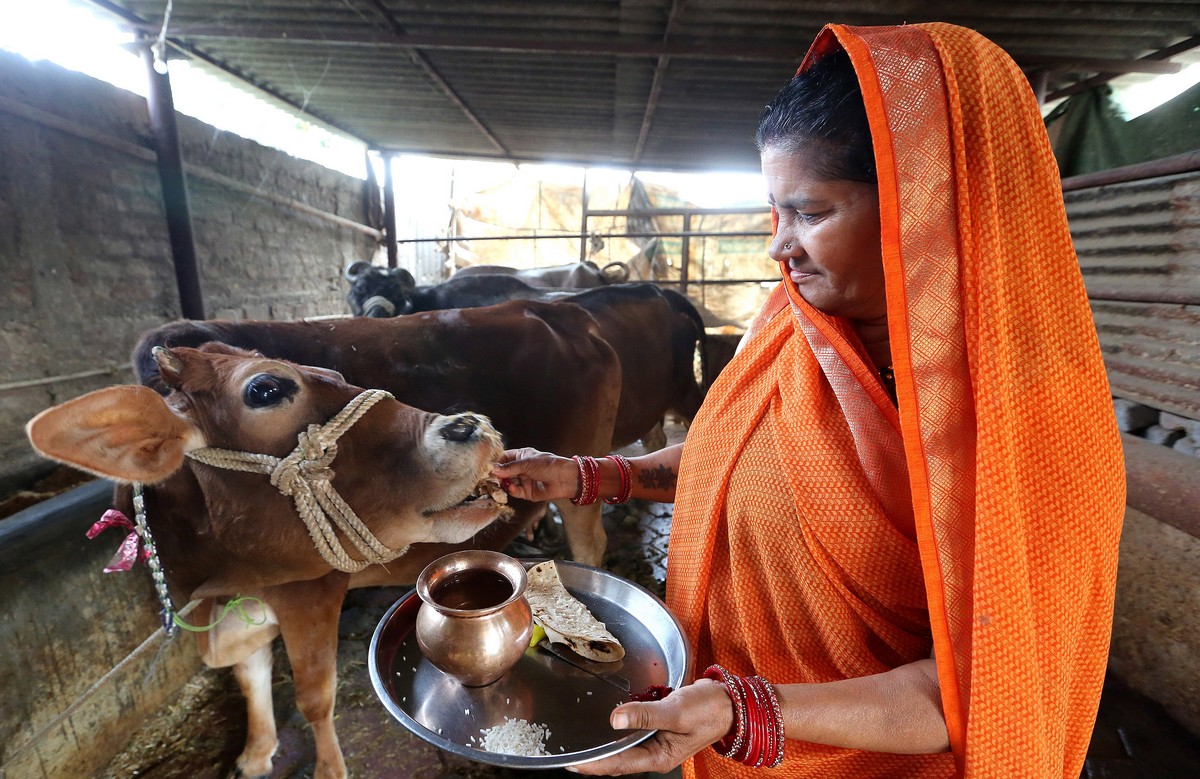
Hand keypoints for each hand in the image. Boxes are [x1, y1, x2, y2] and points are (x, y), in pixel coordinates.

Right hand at [492, 448, 578, 502]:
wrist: (565, 479)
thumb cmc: (548, 465)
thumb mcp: (526, 463)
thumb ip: (509, 468)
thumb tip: (493, 470)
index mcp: (521, 456)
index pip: (504, 458)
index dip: (496, 463)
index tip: (488, 468)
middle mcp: (521, 468)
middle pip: (504, 472)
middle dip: (497, 476)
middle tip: (490, 479)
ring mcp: (524, 480)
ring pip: (508, 483)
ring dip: (503, 484)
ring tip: (500, 484)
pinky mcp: (527, 492)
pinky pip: (516, 492)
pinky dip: (512, 490)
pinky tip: (511, 488)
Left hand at [568, 680, 732, 775]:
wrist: (729, 702)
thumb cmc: (708, 709)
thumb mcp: (677, 711)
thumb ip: (646, 715)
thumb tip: (615, 719)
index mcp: (659, 757)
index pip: (618, 765)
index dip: (594, 765)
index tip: (572, 763)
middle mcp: (655, 753)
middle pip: (617, 760)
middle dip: (594, 757)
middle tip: (568, 750)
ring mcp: (656, 742)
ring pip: (623, 747)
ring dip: (604, 743)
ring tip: (580, 737)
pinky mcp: (658, 729)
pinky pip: (633, 733)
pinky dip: (619, 729)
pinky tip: (606, 720)